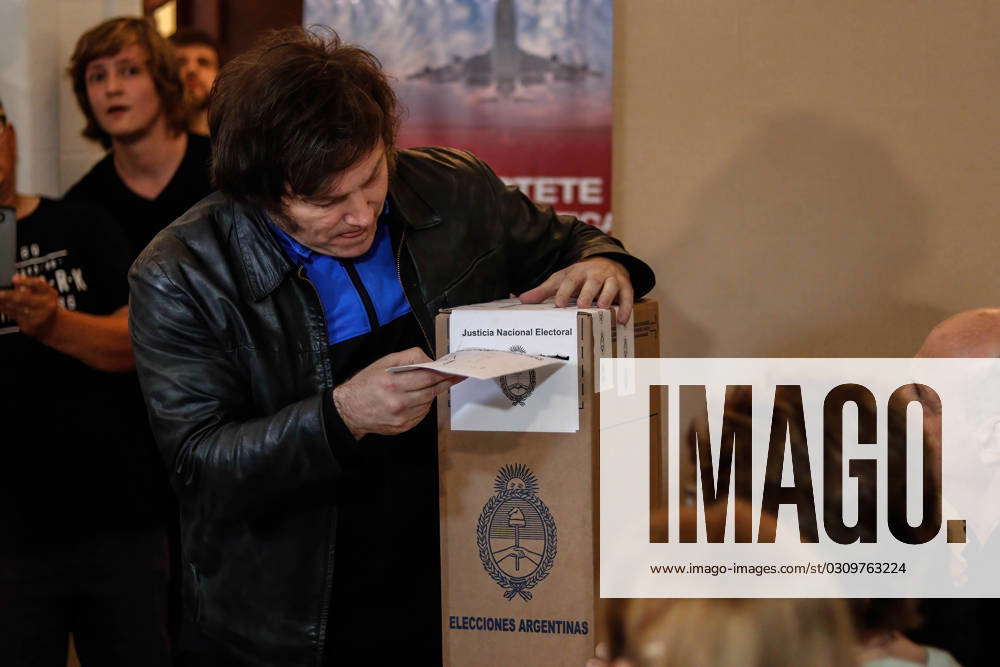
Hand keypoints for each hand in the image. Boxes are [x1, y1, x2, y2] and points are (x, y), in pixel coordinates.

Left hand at [0, 274, 58, 338]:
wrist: (51, 323)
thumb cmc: (45, 304)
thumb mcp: (43, 292)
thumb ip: (30, 283)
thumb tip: (16, 277)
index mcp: (50, 294)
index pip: (38, 285)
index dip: (26, 281)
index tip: (14, 279)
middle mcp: (46, 305)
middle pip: (25, 298)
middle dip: (10, 295)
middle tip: (0, 293)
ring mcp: (39, 317)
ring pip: (16, 309)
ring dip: (4, 303)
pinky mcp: (30, 326)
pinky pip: (14, 316)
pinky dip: (6, 310)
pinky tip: (2, 307)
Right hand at [332, 347, 461, 439]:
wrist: (349, 410)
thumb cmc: (366, 384)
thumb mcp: (384, 362)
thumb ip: (409, 357)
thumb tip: (430, 361)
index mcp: (393, 382)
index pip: (427, 377)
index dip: (444, 373)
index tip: (455, 371)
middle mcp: (398, 401)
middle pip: (431, 391)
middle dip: (444, 383)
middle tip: (454, 377)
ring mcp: (401, 416)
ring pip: (428, 403)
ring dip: (432, 393)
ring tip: (431, 385)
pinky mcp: (403, 426)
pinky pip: (422, 414)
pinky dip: (424, 405)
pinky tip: (417, 398)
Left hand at [518, 257, 632, 322]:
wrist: (607, 262)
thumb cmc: (580, 276)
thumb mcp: (561, 279)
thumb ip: (543, 291)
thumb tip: (521, 300)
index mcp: (578, 272)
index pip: (570, 280)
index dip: (565, 291)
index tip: (559, 304)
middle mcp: (595, 273)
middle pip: (592, 281)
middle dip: (588, 292)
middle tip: (582, 305)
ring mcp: (611, 278)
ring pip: (611, 286)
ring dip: (608, 296)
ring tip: (603, 308)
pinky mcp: (625, 286)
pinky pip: (628, 296)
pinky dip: (626, 308)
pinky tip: (622, 320)